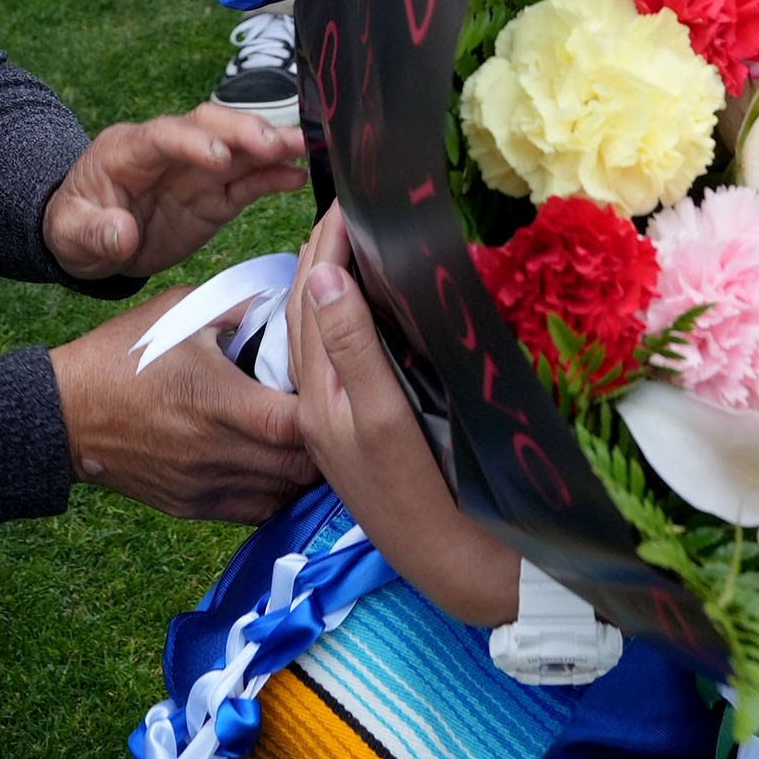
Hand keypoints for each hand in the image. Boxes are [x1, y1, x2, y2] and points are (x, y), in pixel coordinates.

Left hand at [45, 104, 309, 280]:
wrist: (91, 242)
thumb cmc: (75, 229)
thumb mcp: (71, 235)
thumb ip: (94, 231)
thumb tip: (121, 232)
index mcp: (128, 149)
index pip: (164, 134)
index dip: (194, 141)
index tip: (220, 158)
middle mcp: (170, 151)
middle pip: (210, 125)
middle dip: (243, 131)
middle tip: (275, 145)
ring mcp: (197, 171)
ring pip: (238, 147)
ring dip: (271, 144)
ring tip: (305, 148)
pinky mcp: (216, 196)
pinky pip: (249, 181)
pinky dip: (274, 176)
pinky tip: (299, 175)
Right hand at [50, 285, 317, 520]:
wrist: (63, 413)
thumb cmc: (122, 355)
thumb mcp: (180, 312)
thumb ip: (241, 305)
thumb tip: (292, 298)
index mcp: (217, 401)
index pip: (298, 422)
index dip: (325, 408)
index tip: (330, 387)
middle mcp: (215, 451)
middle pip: (301, 466)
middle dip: (324, 442)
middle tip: (330, 415)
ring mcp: (204, 486)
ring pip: (283, 494)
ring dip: (301, 469)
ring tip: (306, 439)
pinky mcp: (192, 507)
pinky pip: (254, 511)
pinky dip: (274, 491)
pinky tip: (273, 463)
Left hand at [287, 207, 519, 624]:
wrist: (449, 565)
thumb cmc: (418, 495)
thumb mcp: (382, 418)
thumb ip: (353, 346)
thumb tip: (325, 273)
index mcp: (317, 391)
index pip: (310, 294)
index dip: (325, 241)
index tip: (346, 193)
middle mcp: (319, 398)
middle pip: (309, 305)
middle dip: (322, 251)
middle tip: (348, 203)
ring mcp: (339, 412)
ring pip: (323, 327)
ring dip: (331, 279)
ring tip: (352, 239)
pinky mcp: (361, 424)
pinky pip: (342, 352)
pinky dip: (349, 315)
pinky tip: (366, 304)